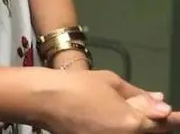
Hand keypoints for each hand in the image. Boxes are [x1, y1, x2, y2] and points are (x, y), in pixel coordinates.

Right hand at [38, 70, 179, 132]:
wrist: (44, 99)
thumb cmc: (78, 85)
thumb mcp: (110, 82)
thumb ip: (138, 95)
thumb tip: (160, 103)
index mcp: (133, 124)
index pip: (161, 123)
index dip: (174, 119)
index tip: (179, 116)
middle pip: (148, 132)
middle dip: (153, 122)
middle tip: (152, 109)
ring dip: (136, 126)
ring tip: (125, 110)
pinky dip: (120, 128)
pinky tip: (112, 117)